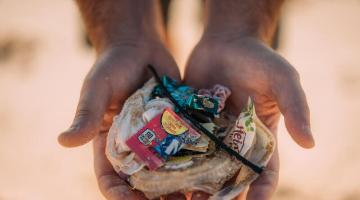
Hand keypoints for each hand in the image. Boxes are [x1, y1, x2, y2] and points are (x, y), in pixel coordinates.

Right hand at [58, 38, 179, 198]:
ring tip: (195, 194)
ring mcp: (157, 138)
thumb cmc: (111, 67)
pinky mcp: (176, 127)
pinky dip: (195, 161)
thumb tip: (63, 141)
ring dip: (178, 185)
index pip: (110, 179)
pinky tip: (208, 169)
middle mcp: (133, 147)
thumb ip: (86, 115)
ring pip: (167, 170)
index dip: (120, 194)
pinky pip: (185, 148)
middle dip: (154, 198)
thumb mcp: (96, 90)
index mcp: (109, 144)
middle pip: (142, 182)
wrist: (139, 47)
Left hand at [184, 36, 314, 199]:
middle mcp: (235, 141)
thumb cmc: (259, 60)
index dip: (259, 193)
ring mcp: (211, 133)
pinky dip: (176, 159)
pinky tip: (165, 172)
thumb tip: (310, 143)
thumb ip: (296, 108)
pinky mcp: (190, 123)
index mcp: (260, 137)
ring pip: (204, 167)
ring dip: (196, 184)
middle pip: (230, 177)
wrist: (226, 42)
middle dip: (222, 195)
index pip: (263, 173)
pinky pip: (183, 145)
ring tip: (183, 198)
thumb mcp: (282, 80)